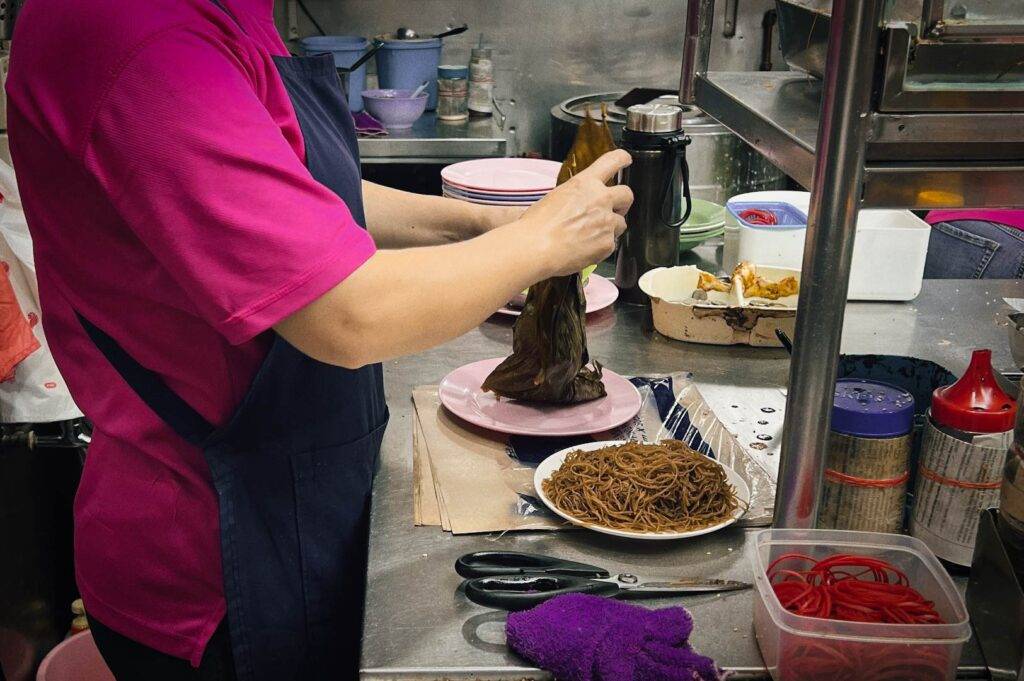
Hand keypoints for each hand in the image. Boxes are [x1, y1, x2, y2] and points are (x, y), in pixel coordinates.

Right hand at [514, 150, 632, 276]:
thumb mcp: (554, 198)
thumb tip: (576, 204)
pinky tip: (585, 249)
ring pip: (621, 223)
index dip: (622, 159)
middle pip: (627, 194)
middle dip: (622, 202)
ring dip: (610, 228)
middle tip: (614, 209)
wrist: (536, 248)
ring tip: (590, 236)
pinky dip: (601, 247)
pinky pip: (611, 244)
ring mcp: (607, 222)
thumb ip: (574, 196)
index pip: (612, 161)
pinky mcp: (607, 243)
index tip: (626, 160)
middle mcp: (600, 199)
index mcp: (584, 183)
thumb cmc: (536, 226)